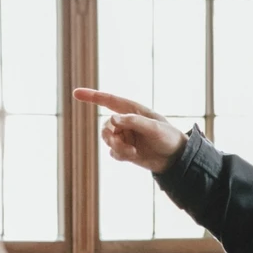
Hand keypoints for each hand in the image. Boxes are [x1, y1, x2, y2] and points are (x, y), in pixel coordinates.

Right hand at [72, 88, 186, 173]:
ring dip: (116, 146)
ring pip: (108, 140)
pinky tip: (133, 155)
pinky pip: (114, 152)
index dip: (92, 96)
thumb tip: (112, 120)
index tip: (75, 93)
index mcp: (133, 110)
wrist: (177, 159)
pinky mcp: (126, 150)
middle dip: (110, 135)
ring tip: (131, 152)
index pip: (109, 100)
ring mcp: (125, 137)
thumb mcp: (154, 128)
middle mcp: (126, 122)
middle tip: (122, 143)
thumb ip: (133, 122)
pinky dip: (120, 154)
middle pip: (106, 126)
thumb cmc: (169, 138)